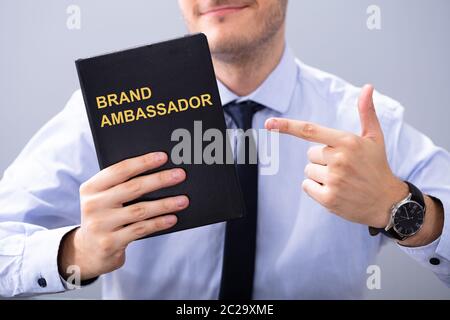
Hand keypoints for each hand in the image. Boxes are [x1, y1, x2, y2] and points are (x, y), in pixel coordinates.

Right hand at [58, 152, 187, 279]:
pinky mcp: (110, 243)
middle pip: (132, 188)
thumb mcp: (105, 199)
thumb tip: (160, 172)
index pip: (120, 170)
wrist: (88, 251)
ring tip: (183, 200)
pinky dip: (158, 223)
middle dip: (159, 180)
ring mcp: (100, 225)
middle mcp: (93, 204)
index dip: (143, 162)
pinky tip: (172, 218)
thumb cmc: (105, 217)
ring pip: (139, 210)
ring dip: (165, 204)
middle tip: (180, 175)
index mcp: (92, 187)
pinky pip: (140, 230)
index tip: (163, 157)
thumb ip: (123, 185)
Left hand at [265, 84, 407, 227]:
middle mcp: (339, 159)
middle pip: (310, 154)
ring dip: (320, 175)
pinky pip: (306, 186)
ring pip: (308, 170)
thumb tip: (367, 86)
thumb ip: (366, 112)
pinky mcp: (328, 198)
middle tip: (343, 167)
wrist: (387, 202)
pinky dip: (316, 189)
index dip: (287, 126)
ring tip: (342, 179)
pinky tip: (336, 191)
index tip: (269, 123)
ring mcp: (333, 180)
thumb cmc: (377, 166)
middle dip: (322, 159)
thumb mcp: (374, 138)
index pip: (310, 130)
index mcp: (347, 141)